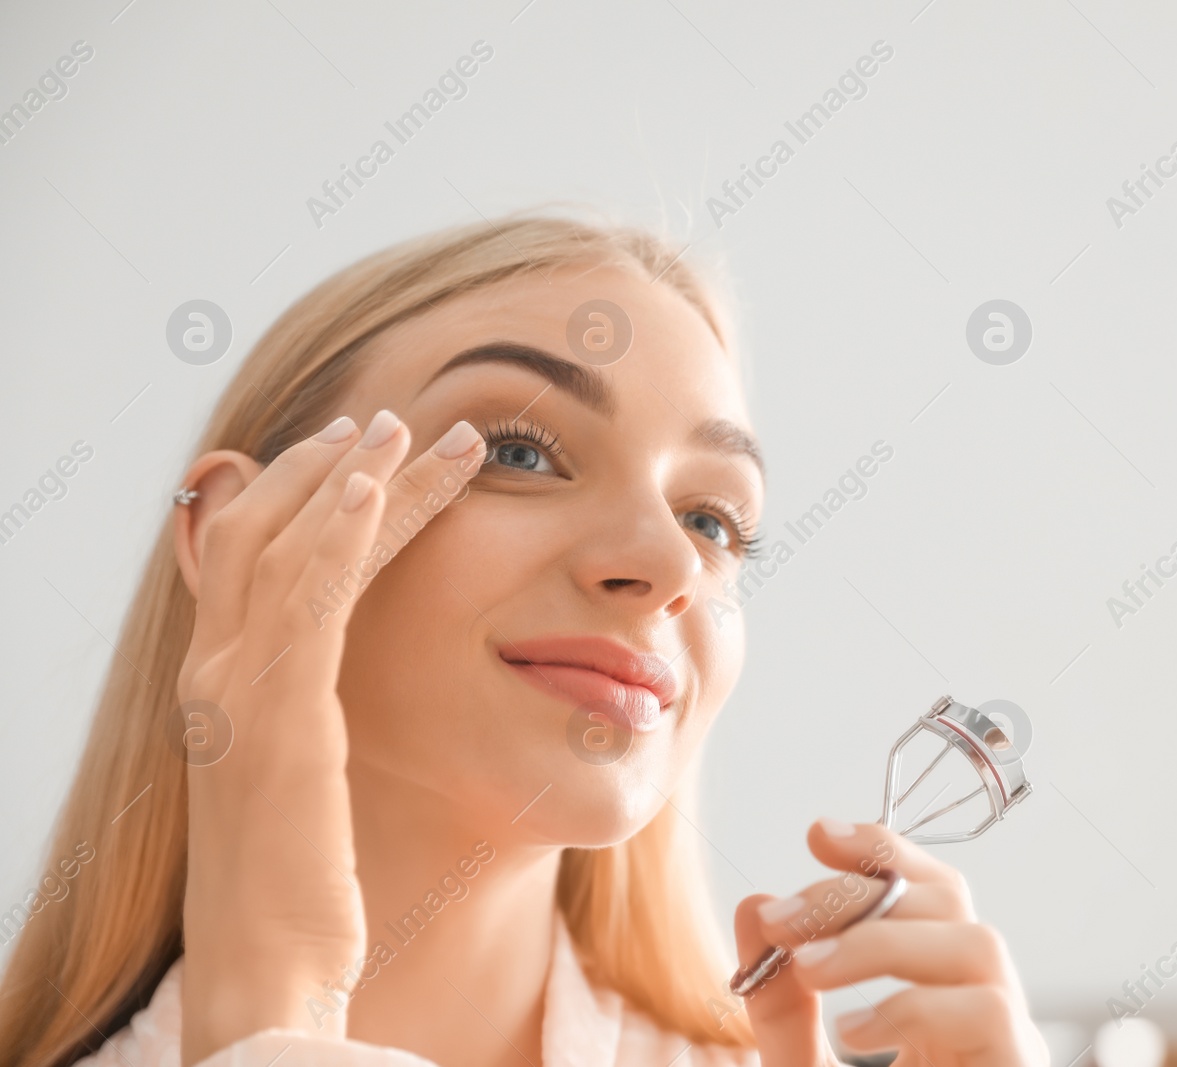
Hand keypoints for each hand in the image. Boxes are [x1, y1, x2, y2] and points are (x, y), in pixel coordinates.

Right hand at [173, 411, 483, 1063]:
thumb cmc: (295, 891)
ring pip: (288, 544)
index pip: (251, 556)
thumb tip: (333, 689)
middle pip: (259, 529)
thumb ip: (303, 719)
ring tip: (413, 427)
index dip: (301, 494)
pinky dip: (342, 529)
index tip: (363, 454)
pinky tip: (382, 482)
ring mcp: (235, 693)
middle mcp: (215, 675)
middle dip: (327, 466)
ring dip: (352, 476)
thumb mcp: (297, 785)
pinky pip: (306, 596)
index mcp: (224, 688)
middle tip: (392, 419)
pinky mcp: (275, 717)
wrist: (265, 972)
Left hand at [734, 820, 1048, 1066]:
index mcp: (939, 1009)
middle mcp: (984, 1023)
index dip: (884, 851)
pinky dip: (916, 1006)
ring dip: (886, 938)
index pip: (930, 900)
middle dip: (868, 890)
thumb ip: (781, 1008)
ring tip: (808, 966)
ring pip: (981, 948)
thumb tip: (751, 905)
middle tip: (783, 916)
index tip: (817, 832)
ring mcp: (1008, 1054)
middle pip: (958, 907)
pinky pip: (991, 1017)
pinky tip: (856, 1030)